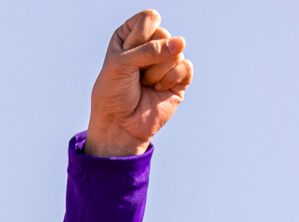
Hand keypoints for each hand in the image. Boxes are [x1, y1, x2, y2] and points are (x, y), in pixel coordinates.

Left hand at [85, 9, 193, 155]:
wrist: (119, 127)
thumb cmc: (113, 95)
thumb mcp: (121, 65)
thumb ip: (149, 49)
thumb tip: (182, 43)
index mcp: (130, 37)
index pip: (148, 18)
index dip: (140, 36)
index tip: (126, 54)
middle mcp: (149, 46)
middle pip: (164, 33)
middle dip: (147, 57)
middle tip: (135, 75)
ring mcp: (166, 61)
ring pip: (176, 50)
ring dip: (156, 72)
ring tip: (144, 84)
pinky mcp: (179, 77)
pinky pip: (185, 66)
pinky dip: (169, 79)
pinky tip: (157, 90)